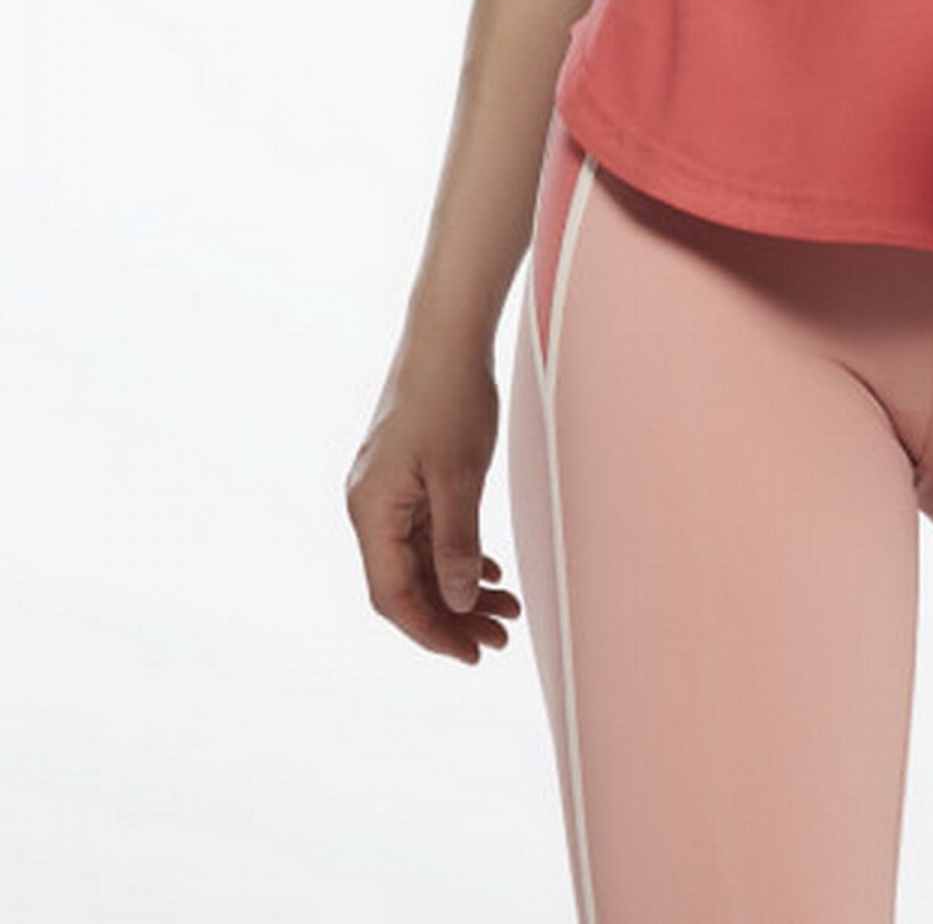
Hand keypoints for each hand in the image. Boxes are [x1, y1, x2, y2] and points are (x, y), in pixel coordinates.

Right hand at [344, 348, 522, 664]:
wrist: (448, 334)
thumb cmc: (451, 397)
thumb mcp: (459, 477)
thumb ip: (456, 543)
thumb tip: (455, 602)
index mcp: (371, 511)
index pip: (394, 596)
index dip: (432, 632)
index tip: (473, 654)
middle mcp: (371, 506)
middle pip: (407, 583)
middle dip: (452, 615)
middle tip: (501, 636)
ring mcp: (388, 491)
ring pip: (420, 559)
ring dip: (459, 587)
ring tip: (506, 608)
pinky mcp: (407, 476)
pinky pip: (426, 533)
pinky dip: (456, 555)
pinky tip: (487, 570)